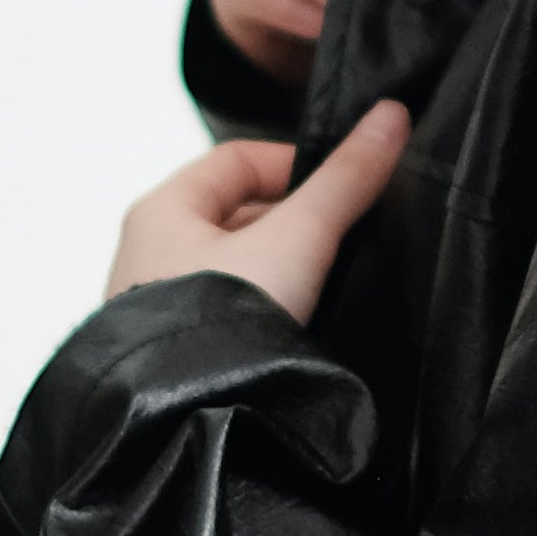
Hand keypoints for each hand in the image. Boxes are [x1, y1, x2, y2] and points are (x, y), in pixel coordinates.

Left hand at [107, 99, 411, 323]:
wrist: (188, 417)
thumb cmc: (225, 317)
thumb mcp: (299, 237)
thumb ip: (345, 181)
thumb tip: (392, 117)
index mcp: (161, 209)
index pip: (236, 160)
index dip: (294, 163)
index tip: (341, 186)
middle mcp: (145, 253)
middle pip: (232, 213)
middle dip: (289, 219)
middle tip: (339, 237)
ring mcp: (153, 306)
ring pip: (229, 266)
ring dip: (276, 266)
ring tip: (321, 283)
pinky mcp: (170, 353)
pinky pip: (221, 311)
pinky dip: (258, 308)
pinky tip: (291, 328)